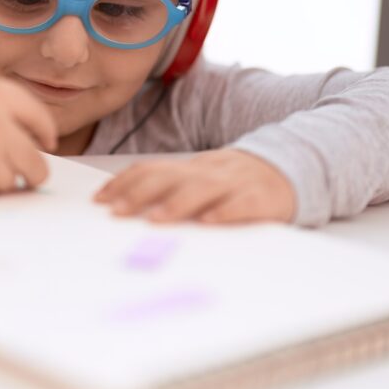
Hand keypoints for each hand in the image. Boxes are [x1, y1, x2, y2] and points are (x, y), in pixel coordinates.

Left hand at [93, 149, 296, 224]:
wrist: (289, 167)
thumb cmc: (233, 182)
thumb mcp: (199, 178)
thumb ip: (168, 186)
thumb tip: (121, 203)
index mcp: (190, 168)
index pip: (150, 170)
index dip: (123, 183)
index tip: (100, 200)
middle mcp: (208, 172)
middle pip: (169, 178)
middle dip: (139, 194)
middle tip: (117, 212)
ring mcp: (235, 183)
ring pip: (203, 190)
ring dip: (177, 204)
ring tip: (156, 219)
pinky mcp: (261, 198)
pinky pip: (242, 204)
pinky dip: (225, 212)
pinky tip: (210, 222)